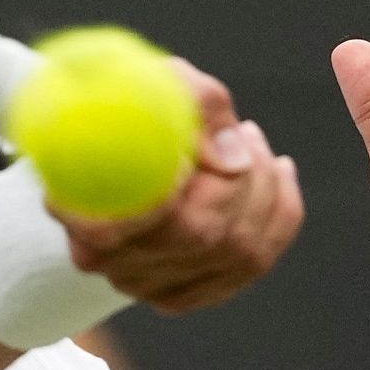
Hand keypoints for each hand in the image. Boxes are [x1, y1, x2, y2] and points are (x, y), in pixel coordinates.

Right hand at [58, 60, 303, 314]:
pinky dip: (279, 219)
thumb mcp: (155, 79)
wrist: (97, 127)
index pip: (174, 220)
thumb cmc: (123, 98)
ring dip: (267, 192)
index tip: (238, 133)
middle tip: (247, 131)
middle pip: (208, 237)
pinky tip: (278, 175)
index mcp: (90, 219)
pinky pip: (252, 266)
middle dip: (249, 179)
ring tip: (253, 142)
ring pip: (240, 256)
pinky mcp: (179, 291)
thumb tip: (235, 161)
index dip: (219, 185)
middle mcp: (112, 263)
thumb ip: (196, 104)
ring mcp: (145, 284)